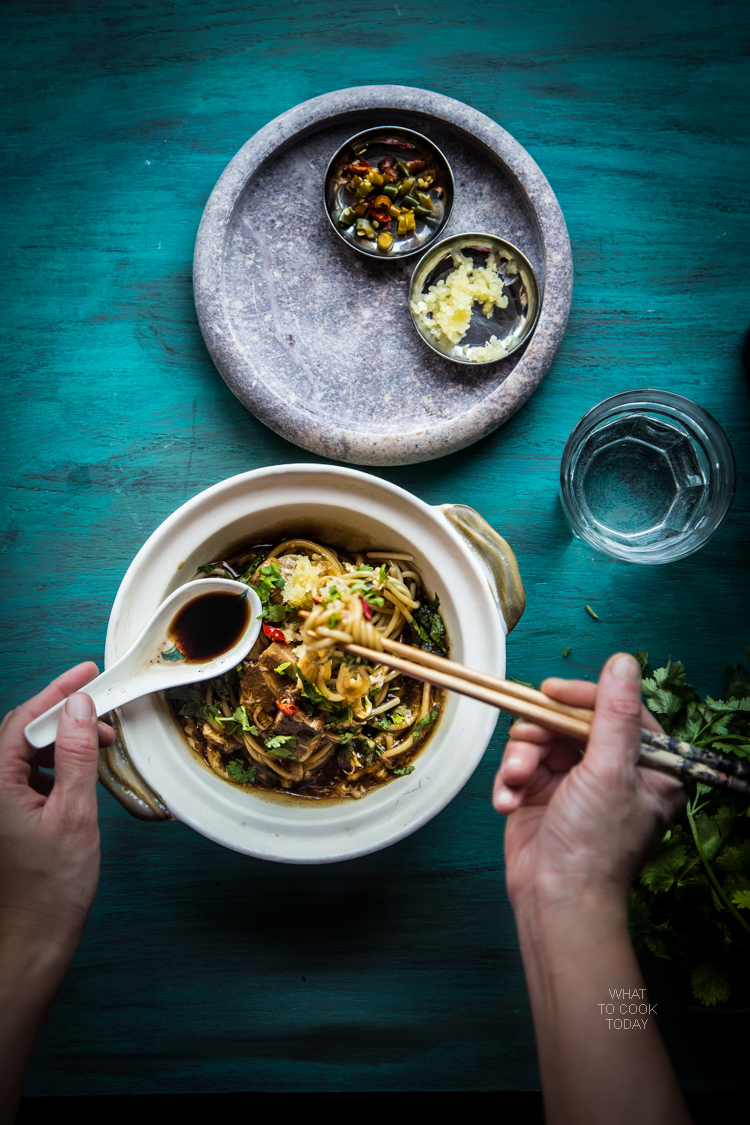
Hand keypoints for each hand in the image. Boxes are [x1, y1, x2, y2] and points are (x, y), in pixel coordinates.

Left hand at [0, 663, 114, 1119]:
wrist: (31, 942)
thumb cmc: (50, 889)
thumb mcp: (73, 814)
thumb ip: (75, 756)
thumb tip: (79, 707)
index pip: (23, 721)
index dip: (56, 692)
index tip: (87, 673)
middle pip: (23, 733)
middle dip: (63, 713)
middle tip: (102, 702)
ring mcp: (0, 805)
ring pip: (28, 753)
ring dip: (63, 739)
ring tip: (101, 738)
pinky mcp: (10, 818)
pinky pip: (31, 774)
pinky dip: (59, 763)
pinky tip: (83, 770)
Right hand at [493, 653, 686, 912]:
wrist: (555, 900)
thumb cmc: (595, 847)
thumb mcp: (609, 772)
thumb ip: (614, 714)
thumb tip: (623, 663)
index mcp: (648, 765)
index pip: (618, 709)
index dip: (584, 696)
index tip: (553, 692)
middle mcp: (612, 769)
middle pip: (570, 720)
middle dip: (542, 733)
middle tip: (528, 743)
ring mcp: (575, 781)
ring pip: (538, 739)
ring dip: (521, 759)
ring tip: (516, 784)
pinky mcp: (541, 793)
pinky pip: (520, 765)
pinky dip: (510, 781)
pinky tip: (508, 802)